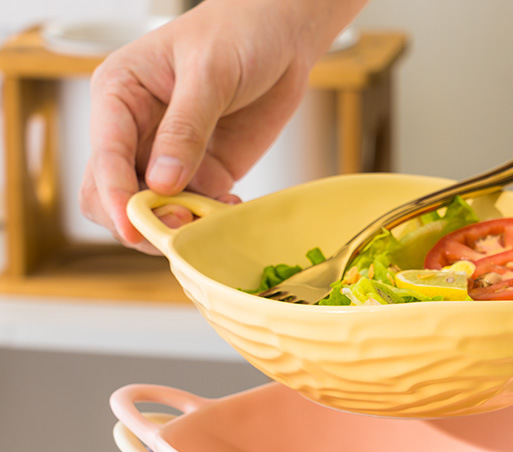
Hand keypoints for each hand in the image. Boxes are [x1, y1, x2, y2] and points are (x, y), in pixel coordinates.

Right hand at [80, 0, 365, 252]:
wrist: (280, 39)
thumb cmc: (237, 35)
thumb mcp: (209, 74)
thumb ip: (185, 129)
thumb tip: (162, 184)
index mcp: (119, 97)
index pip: (104, 158)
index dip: (115, 198)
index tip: (132, 228)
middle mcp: (135, 133)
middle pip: (111, 196)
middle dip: (139, 219)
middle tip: (182, 226)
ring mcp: (168, 159)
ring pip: (151, 212)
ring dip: (176, 226)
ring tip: (211, 218)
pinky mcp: (202, 176)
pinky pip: (193, 214)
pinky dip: (208, 223)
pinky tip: (233, 206)